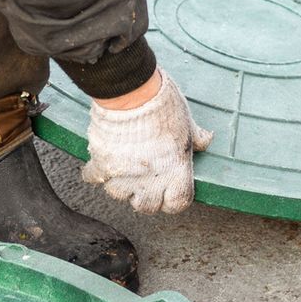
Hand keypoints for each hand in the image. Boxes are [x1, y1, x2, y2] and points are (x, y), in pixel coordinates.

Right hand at [82, 70, 211, 213]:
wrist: (132, 94)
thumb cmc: (163, 106)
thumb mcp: (188, 122)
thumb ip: (197, 138)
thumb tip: (206, 141)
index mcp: (176, 172)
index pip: (177, 204)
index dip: (173, 200)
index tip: (170, 192)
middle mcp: (150, 180)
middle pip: (147, 207)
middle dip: (146, 197)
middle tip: (145, 181)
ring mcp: (124, 176)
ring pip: (119, 195)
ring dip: (121, 185)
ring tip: (123, 169)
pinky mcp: (101, 165)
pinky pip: (94, 177)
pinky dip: (96, 171)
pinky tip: (101, 160)